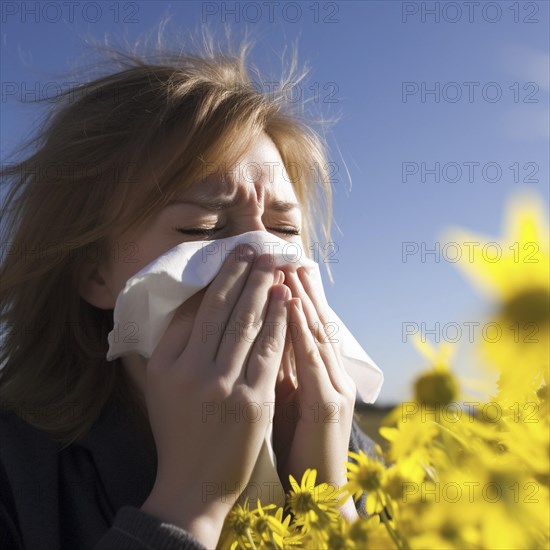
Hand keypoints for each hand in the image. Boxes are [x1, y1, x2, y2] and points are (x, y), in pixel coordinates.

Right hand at [141, 246, 290, 546]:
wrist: (192, 482)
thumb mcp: (159, 384)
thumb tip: (192, 300)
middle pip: (221, 311)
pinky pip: (268, 351)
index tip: (233, 256)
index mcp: (166, 364)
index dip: (217, 279)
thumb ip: (169, 343)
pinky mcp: (253, 401)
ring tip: (273, 263)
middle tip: (257, 247)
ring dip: (262, 289)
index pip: (194, 310)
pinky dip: (278, 321)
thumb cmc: (178, 429)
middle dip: (242, 274)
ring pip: (246, 325)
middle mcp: (191, 371)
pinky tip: (286, 299)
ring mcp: (223, 386)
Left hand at [273, 266, 357, 519]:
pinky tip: (295, 304)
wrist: (319, 493)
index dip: (292, 292)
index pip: (303, 323)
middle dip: (297, 283)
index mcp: (316, 371)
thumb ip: (274, 367)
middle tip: (283, 248)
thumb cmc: (296, 445)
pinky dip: (305, 329)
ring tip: (289, 262)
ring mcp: (333, 385)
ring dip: (303, 294)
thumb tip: (249, 337)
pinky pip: (315, 360)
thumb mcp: (283, 399)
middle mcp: (328, 372)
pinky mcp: (330, 405)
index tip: (275, 262)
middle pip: (313, 318)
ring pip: (316, 330)